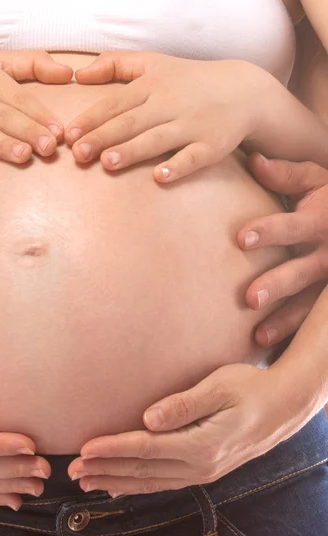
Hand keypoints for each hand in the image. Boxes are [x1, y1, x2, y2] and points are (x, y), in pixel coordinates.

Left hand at [64, 51, 274, 181]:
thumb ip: (115, 65)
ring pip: (157, 139)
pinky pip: (192, 157)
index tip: (69, 134)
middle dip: (103, 137)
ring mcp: (191, 125)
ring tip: (107, 162)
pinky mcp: (211, 146)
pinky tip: (160, 177)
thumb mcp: (154, 63)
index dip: (91, 119)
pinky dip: (177, 166)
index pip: (116, 103)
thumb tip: (79, 74)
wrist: (242, 90)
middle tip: (78, 153)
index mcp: (152, 85)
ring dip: (132, 151)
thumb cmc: (189, 80)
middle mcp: (169, 104)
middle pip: (131, 122)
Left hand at [68, 364, 312, 495]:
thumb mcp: (220, 387)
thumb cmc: (251, 389)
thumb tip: (148, 418)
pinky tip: (119, 486)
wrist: (284, 407)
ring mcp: (202, 472)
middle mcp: (199, 466)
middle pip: (142, 471)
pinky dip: (137, 486)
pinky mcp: (202, 470)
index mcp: (201, 445)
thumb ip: (184, 404)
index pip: (145, 449)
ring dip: (115, 481)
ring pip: (149, 482)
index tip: (84, 448)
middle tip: (72, 469)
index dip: (112, 449)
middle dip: (104, 469)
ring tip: (86, 482)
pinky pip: (162, 483)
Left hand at [238, 153, 327, 346]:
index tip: (241, 238)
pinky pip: (314, 320)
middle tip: (249, 298)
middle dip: (277, 284)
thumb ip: (287, 173)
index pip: (292, 226)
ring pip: (309, 304)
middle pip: (301, 272)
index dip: (269, 231)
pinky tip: (273, 350)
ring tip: (259, 336)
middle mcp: (327, 253)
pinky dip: (295, 334)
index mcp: (319, 221)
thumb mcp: (317, 181)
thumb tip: (253, 160)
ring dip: (286, 321)